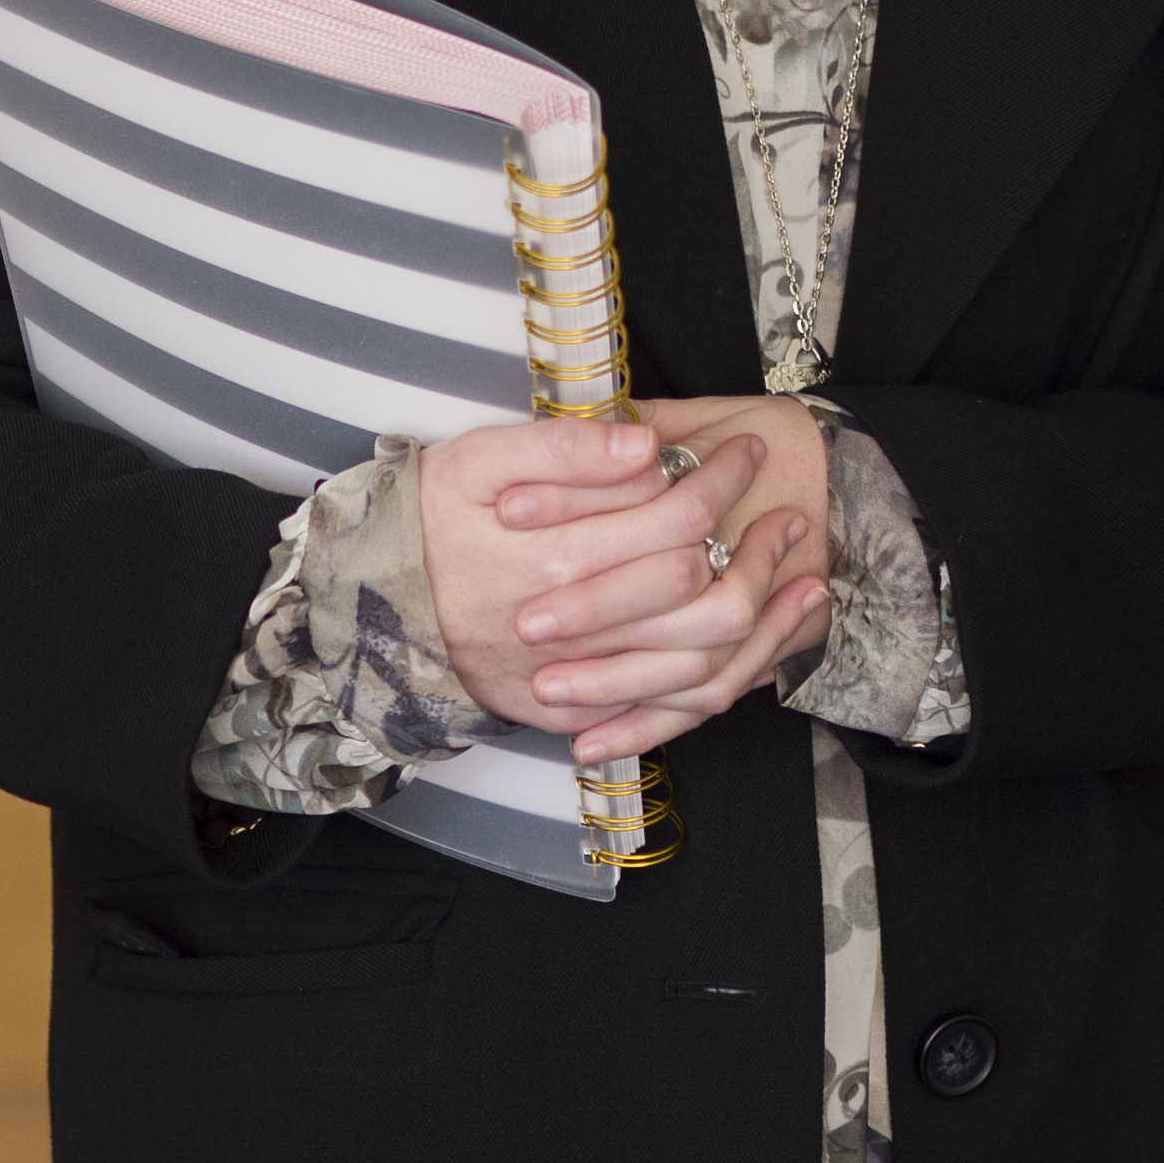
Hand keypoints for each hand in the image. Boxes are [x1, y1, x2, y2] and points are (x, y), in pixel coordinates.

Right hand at [415, 418, 824, 762]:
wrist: (359, 607)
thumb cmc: (423, 519)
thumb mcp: (477, 459)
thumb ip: (563, 447)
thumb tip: (646, 445)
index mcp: (556, 556)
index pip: (677, 517)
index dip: (725, 479)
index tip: (749, 450)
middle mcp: (572, 629)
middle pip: (703, 597)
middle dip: (760, 550)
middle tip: (793, 512)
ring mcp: (570, 681)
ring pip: (697, 667)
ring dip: (763, 625)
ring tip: (804, 583)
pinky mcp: (562, 714)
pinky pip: (658, 718)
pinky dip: (716, 689)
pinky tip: (756, 657)